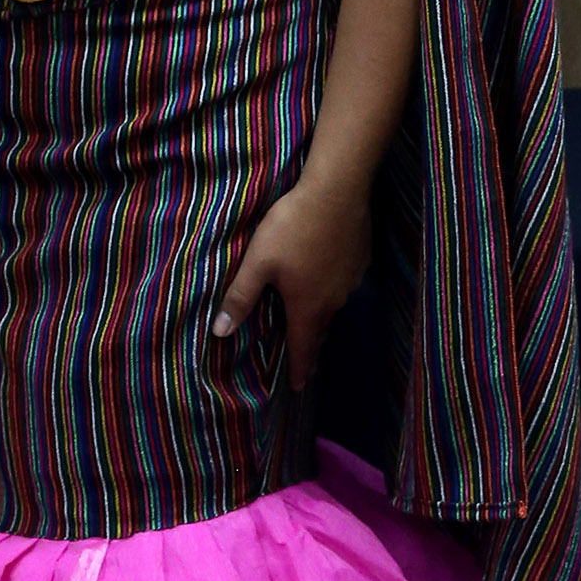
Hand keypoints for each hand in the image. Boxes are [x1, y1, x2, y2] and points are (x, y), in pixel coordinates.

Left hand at [214, 175, 371, 387]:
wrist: (337, 192)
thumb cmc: (292, 228)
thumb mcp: (258, 262)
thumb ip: (240, 297)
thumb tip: (219, 332)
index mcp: (308, 307)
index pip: (303, 348)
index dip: (298, 370)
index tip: (297, 388)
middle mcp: (334, 301)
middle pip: (321, 332)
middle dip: (311, 351)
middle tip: (306, 367)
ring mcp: (351, 281)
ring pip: (334, 308)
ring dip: (322, 321)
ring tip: (313, 326)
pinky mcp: (360, 261)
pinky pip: (344, 286)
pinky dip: (333, 292)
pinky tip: (328, 281)